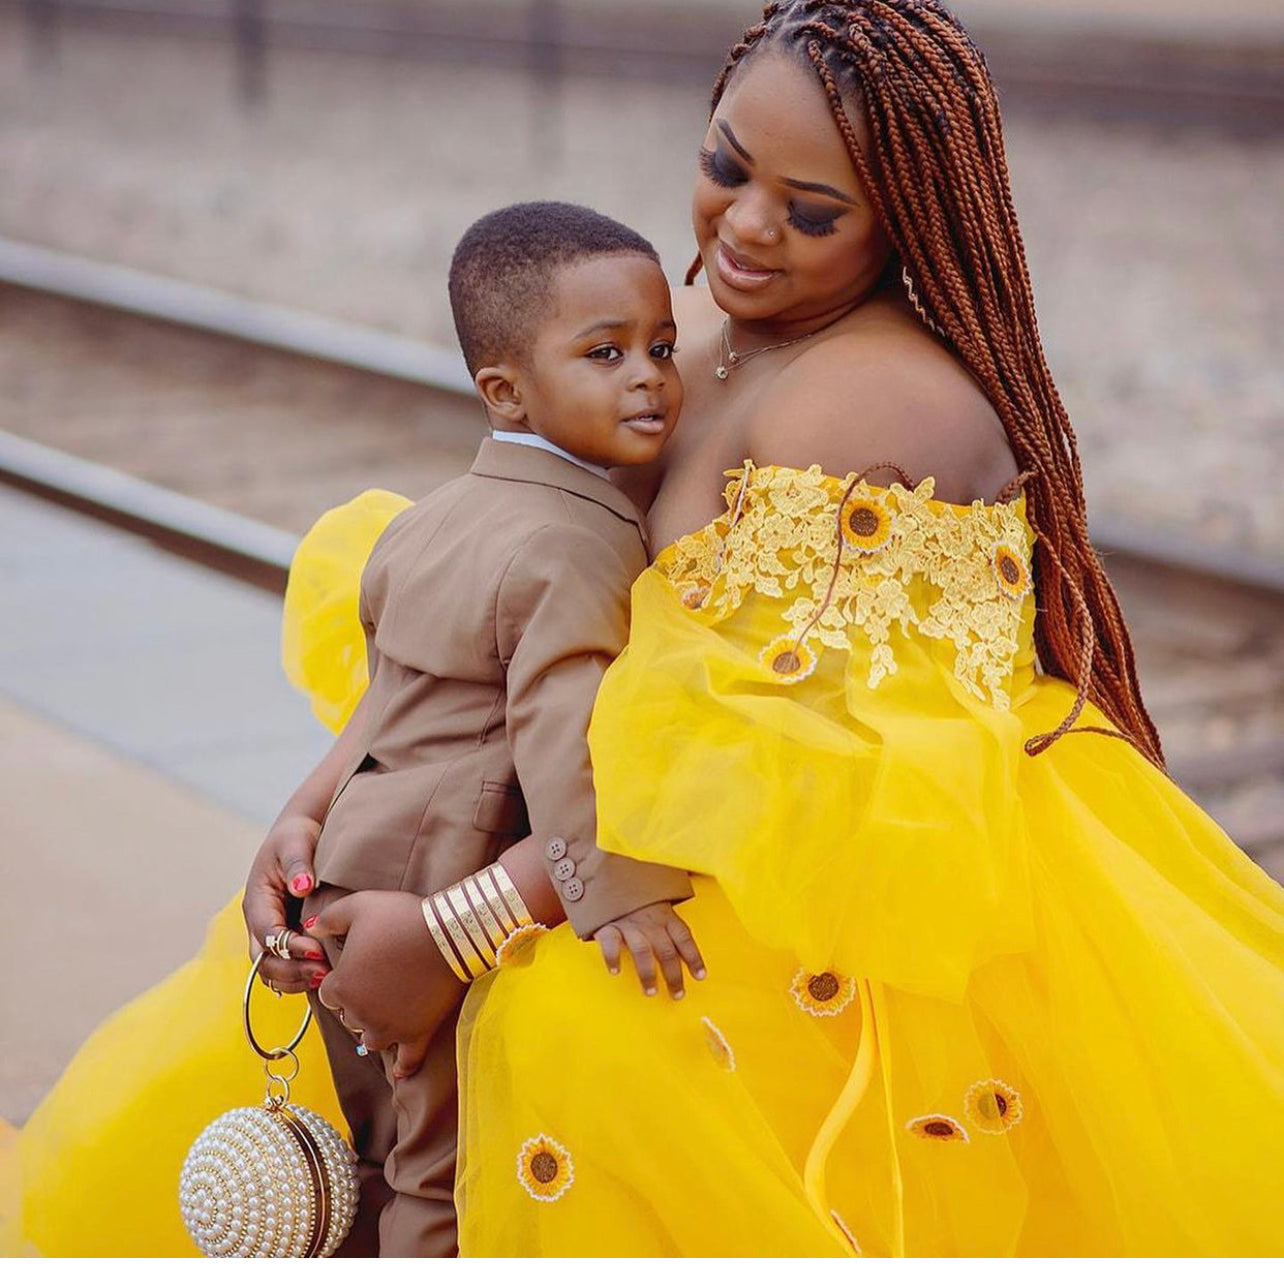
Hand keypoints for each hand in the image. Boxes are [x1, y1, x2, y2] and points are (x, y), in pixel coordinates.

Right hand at [242, 814, 329, 991]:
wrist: (302, 835)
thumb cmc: (297, 836)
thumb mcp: (296, 843)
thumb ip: (298, 864)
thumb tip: (302, 887)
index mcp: (257, 901)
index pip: (266, 934)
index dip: (289, 947)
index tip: (316, 951)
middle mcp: (261, 922)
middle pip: (265, 960)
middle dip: (291, 971)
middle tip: (324, 973)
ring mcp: (272, 933)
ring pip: (274, 970)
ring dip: (297, 979)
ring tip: (328, 978)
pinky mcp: (288, 938)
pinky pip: (288, 967)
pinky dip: (302, 976)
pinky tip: (328, 976)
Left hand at [307, 890, 465, 1079]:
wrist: (449, 933)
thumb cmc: (401, 916)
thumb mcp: (359, 906)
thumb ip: (329, 918)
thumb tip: (311, 929)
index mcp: (342, 986)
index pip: (328, 993)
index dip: (340, 980)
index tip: (356, 967)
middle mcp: (360, 1013)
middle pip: (349, 1017)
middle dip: (358, 1002)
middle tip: (377, 983)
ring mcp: (389, 1028)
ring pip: (371, 1040)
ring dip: (375, 1028)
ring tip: (388, 1013)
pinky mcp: (417, 1034)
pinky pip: (407, 1060)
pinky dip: (404, 1065)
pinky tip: (402, 1070)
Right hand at [593, 902, 705, 998]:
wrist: (606, 872)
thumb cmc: (634, 892)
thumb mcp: (656, 899)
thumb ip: (667, 916)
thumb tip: (685, 928)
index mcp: (664, 914)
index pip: (684, 937)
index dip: (694, 957)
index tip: (700, 976)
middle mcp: (650, 921)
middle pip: (666, 951)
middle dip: (673, 975)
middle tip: (677, 994)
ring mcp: (629, 923)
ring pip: (642, 951)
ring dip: (648, 973)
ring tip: (650, 991)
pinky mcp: (607, 925)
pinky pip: (611, 943)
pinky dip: (613, 957)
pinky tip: (615, 971)